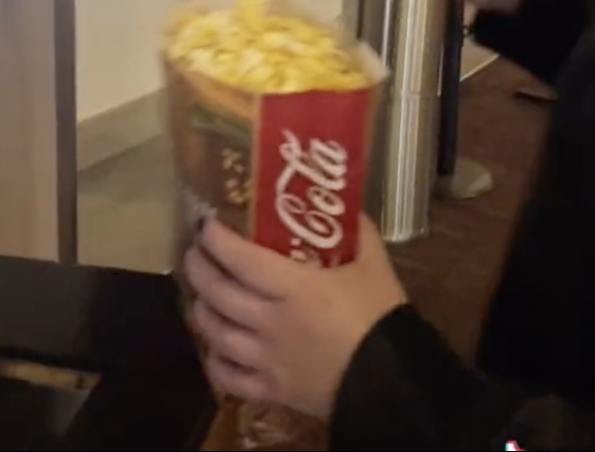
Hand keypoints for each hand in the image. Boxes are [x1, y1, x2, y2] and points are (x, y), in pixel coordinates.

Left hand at [183, 217, 406, 420]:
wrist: (398, 383)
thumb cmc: (383, 320)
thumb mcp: (375, 268)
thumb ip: (357, 234)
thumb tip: (343, 205)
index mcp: (295, 289)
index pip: (240, 258)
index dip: (216, 240)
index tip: (206, 226)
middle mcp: (271, 322)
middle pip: (217, 292)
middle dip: (198, 268)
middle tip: (196, 254)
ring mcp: (267, 359)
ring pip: (215, 333)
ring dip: (202, 311)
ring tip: (202, 297)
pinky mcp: (272, 390)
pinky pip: (228, 377)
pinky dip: (214, 363)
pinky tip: (215, 349)